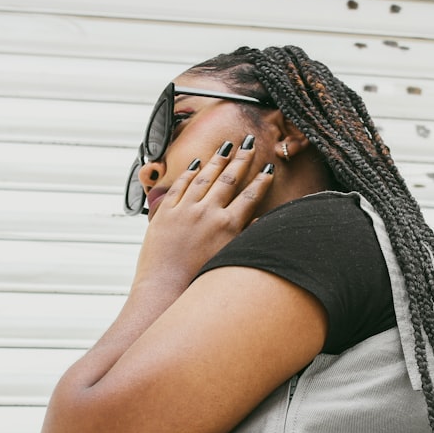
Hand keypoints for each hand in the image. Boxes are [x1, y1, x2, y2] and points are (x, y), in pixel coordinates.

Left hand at [132, 136, 273, 290]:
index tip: (268, 168)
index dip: (261, 181)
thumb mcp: (229, 259)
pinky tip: (196, 164)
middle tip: (249, 144)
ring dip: (217, 160)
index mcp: (227, 226)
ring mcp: (184, 210)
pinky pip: (179, 187)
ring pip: (204, 178)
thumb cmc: (198, 281)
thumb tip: (261, 223)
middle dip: (241, 159)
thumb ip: (245, 238)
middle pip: (228, 180)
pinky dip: (189, 173)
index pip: (250, 197)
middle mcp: (207, 213)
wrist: (164, 288)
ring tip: (226, 146)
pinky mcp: (164, 213)